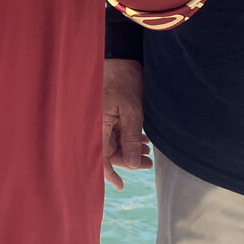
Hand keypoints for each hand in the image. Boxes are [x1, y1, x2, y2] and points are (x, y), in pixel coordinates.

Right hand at [103, 58, 146, 189]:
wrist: (121, 58)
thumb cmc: (124, 80)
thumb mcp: (132, 111)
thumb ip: (131, 138)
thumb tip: (133, 164)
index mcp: (95, 123)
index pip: (100, 156)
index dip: (109, 173)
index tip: (121, 185)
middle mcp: (94, 124)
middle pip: (108, 151)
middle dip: (128, 159)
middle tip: (148, 163)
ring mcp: (99, 119)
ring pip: (113, 142)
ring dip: (130, 148)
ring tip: (149, 151)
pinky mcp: (104, 114)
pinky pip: (114, 132)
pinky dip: (127, 137)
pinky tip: (142, 140)